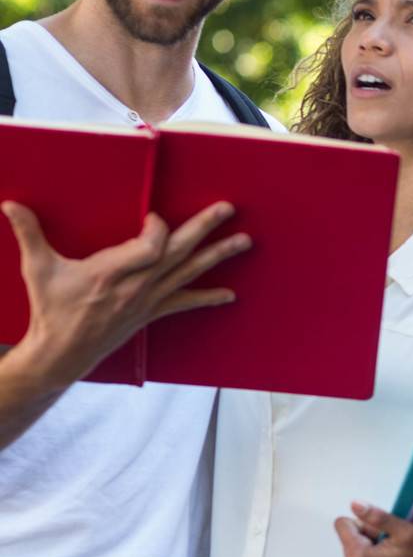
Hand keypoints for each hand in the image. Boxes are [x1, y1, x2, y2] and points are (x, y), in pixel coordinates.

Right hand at [2, 200, 248, 389]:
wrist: (61, 353)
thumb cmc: (50, 309)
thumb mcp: (38, 268)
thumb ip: (29, 233)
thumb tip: (9, 203)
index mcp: (111, 271)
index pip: (150, 246)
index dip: (157, 229)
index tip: (155, 215)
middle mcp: (137, 285)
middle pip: (178, 252)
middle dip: (205, 228)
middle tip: (228, 207)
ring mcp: (148, 300)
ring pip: (189, 273)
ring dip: (218, 256)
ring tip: (245, 240)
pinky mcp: (151, 312)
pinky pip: (185, 303)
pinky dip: (208, 297)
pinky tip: (230, 294)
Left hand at [335, 501, 412, 556]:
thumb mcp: (404, 530)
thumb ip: (376, 517)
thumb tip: (355, 505)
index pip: (342, 525)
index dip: (363, 523)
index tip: (381, 532)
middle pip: (349, 541)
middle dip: (367, 539)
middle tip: (391, 546)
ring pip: (354, 555)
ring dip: (370, 553)